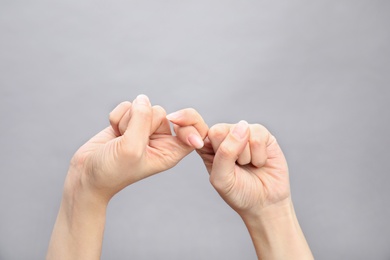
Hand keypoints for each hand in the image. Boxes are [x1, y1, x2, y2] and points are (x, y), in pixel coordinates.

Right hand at [66, 95, 207, 201]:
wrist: (86, 175)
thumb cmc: (112, 170)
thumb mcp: (131, 148)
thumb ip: (141, 120)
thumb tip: (142, 99)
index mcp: (171, 151)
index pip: (194, 129)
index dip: (188, 121)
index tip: (173, 121)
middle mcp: (160, 139)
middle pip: (160, 112)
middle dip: (141, 123)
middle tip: (130, 141)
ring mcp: (143, 130)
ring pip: (142, 107)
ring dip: (127, 121)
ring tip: (119, 140)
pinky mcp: (128, 123)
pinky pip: (127, 106)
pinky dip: (117, 117)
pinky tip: (113, 133)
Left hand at [196, 121, 290, 216]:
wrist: (265, 203)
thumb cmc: (240, 192)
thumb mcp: (222, 178)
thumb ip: (225, 153)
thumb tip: (241, 126)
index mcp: (208, 147)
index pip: (199, 133)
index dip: (205, 142)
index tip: (202, 147)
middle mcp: (224, 136)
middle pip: (219, 130)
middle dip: (229, 153)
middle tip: (236, 166)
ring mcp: (243, 133)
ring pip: (241, 133)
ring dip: (246, 157)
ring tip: (249, 165)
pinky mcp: (262, 134)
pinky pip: (258, 137)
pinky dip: (259, 156)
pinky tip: (259, 163)